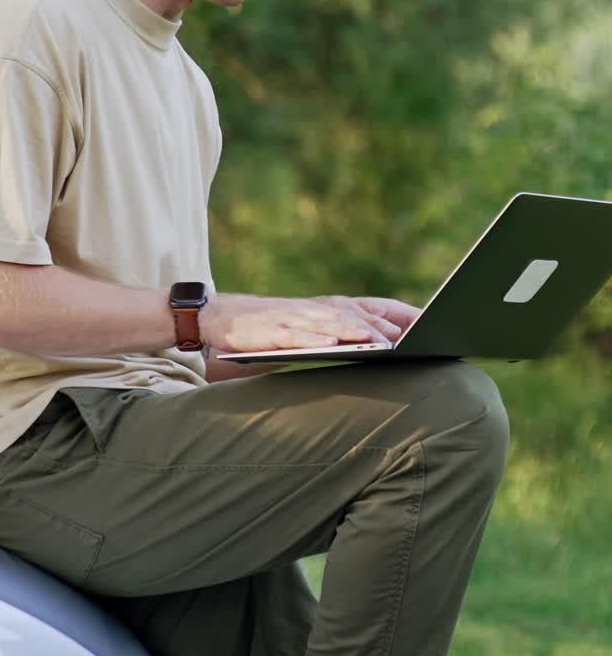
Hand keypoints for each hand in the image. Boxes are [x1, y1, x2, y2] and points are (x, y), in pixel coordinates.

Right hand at [201, 293, 418, 352]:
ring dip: (355, 330)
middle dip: (384, 325)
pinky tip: (330, 344)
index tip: (432, 323)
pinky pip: (296, 335)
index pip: (374, 307)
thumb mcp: (313, 330)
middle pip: (357, 314)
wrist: (223, 317)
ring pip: (330, 323)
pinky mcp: (272, 330)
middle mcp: (317, 309)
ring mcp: (294, 318)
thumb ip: (345, 335)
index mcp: (331, 308)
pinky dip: (314, 338)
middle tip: (413, 336)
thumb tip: (387, 347)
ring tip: (378, 341)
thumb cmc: (274, 327)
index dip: (402, 314)